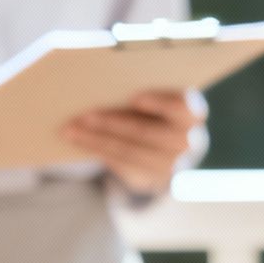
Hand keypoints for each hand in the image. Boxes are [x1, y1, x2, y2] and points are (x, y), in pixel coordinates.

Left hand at [61, 89, 205, 195]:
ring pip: (131, 153)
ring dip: (97, 140)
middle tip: (84, 115)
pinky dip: (99, 152)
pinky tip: (80, 141)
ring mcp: (172, 165)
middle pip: (149, 133)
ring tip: (70, 129)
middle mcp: (190, 141)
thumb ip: (139, 89)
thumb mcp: (156, 98)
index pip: (181, 107)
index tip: (134, 97)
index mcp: (193, 113)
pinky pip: (123, 166)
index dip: (159, 103)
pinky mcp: (152, 179)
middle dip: (113, 123)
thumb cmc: (155, 109)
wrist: (167, 145)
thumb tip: (98, 82)